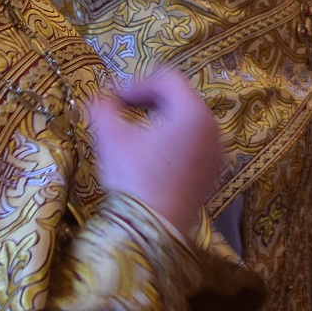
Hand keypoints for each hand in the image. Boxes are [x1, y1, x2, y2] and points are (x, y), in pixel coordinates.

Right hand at [89, 69, 222, 232]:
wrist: (152, 232)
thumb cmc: (134, 179)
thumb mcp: (111, 139)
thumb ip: (102, 109)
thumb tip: (96, 98)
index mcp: (195, 113)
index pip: (167, 79)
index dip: (135, 83)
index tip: (111, 98)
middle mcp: (213, 130)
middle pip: (179, 99)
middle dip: (146, 101)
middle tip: (118, 111)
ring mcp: (215, 154)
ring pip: (185, 123)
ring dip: (157, 121)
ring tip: (131, 134)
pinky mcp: (211, 176)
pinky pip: (191, 146)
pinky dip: (170, 142)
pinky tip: (147, 158)